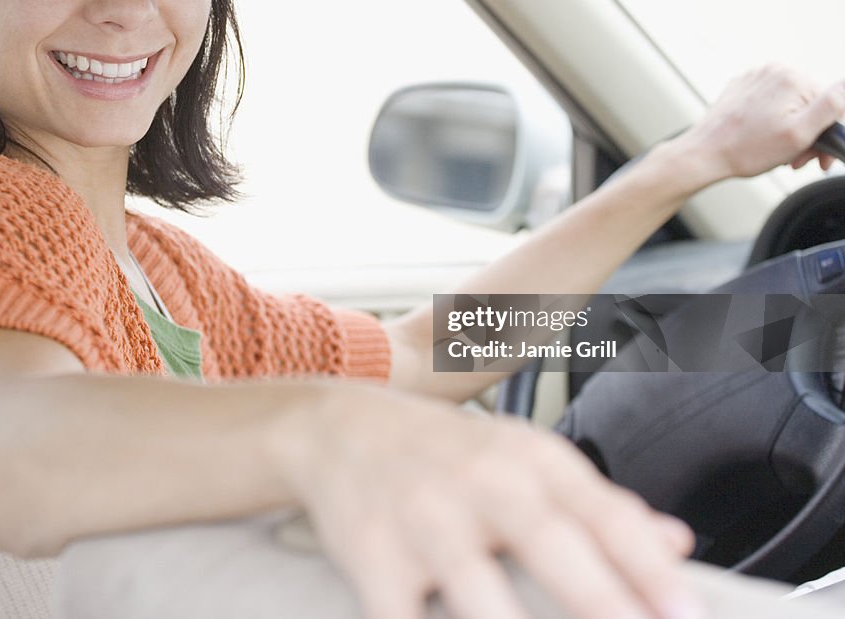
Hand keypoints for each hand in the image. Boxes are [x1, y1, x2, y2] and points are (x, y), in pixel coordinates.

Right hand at [283, 385, 699, 618]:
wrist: (339, 428)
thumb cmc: (447, 453)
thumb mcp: (523, 456)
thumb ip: (598, 502)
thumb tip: (675, 543)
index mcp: (529, 459)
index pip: (602, 511)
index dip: (649, 568)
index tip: (688, 614)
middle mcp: (479, 482)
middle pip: (547, 540)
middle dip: (599, 599)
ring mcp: (422, 520)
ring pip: (477, 590)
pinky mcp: (373, 558)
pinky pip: (403, 618)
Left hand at [673, 64, 844, 181]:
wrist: (704, 155)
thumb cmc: (746, 150)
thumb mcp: (799, 134)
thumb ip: (831, 106)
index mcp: (792, 78)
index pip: (830, 105)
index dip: (826, 135)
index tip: (817, 159)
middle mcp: (773, 71)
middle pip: (808, 105)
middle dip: (807, 135)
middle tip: (794, 160)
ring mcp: (754, 79)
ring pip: (789, 106)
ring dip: (790, 131)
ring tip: (776, 152)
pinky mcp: (741, 89)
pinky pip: (768, 104)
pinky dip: (771, 122)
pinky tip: (762, 140)